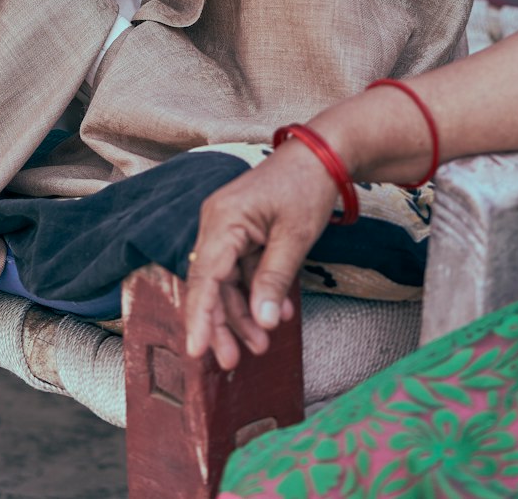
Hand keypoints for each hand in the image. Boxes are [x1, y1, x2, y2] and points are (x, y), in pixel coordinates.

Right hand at [184, 140, 339, 369]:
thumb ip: (274, 280)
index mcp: (223, 220)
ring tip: (264, 344)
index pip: (205, 277)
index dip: (200, 316)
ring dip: (244, 312)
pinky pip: (241, 269)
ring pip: (226, 281)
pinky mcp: (241, 231)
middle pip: (211, 283)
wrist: (321, 155)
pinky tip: (279, 312)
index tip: (196, 351)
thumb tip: (262, 323)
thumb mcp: (294, 237)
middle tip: (233, 362)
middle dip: (223, 323)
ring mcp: (228, 227)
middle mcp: (217, 223)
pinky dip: (257, 292)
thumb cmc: (306, 188)